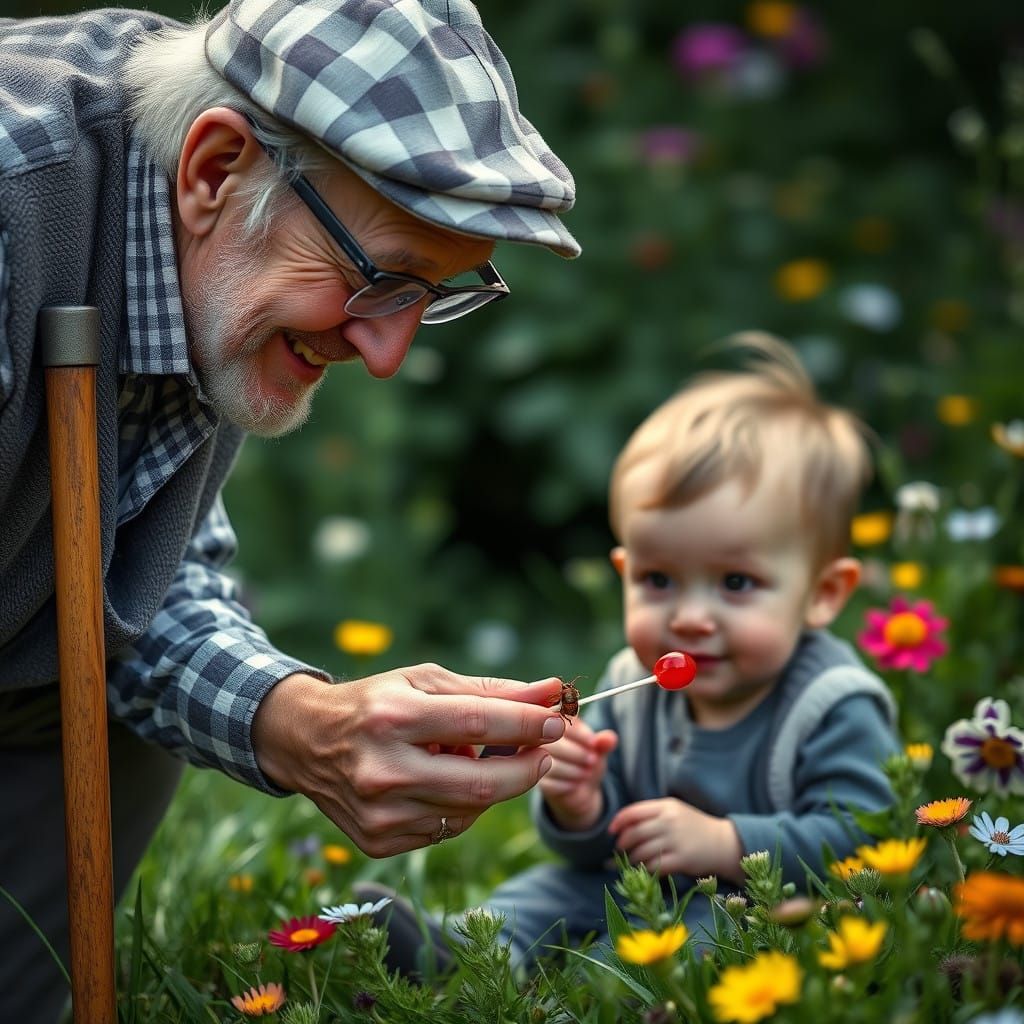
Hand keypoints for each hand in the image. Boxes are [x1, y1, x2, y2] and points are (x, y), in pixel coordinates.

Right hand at [251, 667, 564, 856]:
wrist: (305, 741)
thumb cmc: (376, 702)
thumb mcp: (424, 681)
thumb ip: (488, 691)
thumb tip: (550, 692)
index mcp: (393, 717)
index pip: (478, 724)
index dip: (526, 724)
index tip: (557, 719)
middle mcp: (383, 769)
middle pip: (481, 783)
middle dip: (526, 767)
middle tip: (544, 750)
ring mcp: (379, 813)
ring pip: (469, 811)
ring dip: (494, 786)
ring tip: (480, 757)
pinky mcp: (378, 841)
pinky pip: (445, 829)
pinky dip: (461, 806)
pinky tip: (444, 782)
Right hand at [538, 718, 617, 830]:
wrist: (583, 789)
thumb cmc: (589, 760)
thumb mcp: (599, 749)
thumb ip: (603, 742)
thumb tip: (610, 738)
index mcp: (555, 723)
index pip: (560, 720)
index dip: (579, 733)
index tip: (593, 743)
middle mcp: (540, 739)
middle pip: (551, 741)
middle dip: (578, 753)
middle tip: (592, 760)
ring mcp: (536, 761)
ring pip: (552, 763)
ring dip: (575, 770)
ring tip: (586, 773)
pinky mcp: (540, 783)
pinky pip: (552, 783)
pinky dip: (569, 785)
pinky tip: (575, 784)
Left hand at [608, 798, 742, 880]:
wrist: (722, 842)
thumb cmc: (693, 826)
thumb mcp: (674, 811)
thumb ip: (650, 814)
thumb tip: (621, 826)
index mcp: (666, 806)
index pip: (632, 812)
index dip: (618, 822)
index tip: (612, 831)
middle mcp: (669, 822)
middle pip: (634, 833)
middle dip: (622, 844)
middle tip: (620, 849)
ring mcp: (676, 841)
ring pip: (641, 852)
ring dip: (632, 859)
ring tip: (632, 860)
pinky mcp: (682, 860)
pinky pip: (654, 866)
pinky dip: (646, 869)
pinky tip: (646, 869)